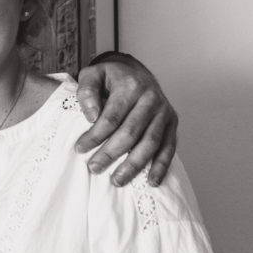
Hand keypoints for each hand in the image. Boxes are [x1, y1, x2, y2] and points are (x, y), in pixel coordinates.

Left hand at [74, 53, 177, 186]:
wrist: (135, 71)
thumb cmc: (110, 77)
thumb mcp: (93, 74)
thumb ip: (87, 91)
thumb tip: (91, 116)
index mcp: (130, 87)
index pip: (111, 116)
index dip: (95, 135)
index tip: (80, 149)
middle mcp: (151, 99)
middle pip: (130, 132)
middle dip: (111, 153)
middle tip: (94, 168)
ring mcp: (164, 112)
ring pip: (150, 143)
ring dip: (134, 164)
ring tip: (117, 180)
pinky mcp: (172, 123)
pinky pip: (169, 147)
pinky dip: (161, 166)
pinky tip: (151, 181)